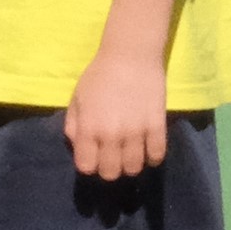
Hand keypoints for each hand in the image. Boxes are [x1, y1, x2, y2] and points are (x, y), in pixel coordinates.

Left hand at [65, 50, 170, 180]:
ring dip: (131, 165)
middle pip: (110, 173)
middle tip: (113, 156)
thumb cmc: (99, 76)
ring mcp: (136, 132)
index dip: (89, 164)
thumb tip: (81, 148)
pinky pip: (157, 154)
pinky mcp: (157, 126)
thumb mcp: (76, 99)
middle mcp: (111, 135)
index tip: (94, 155)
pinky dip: (153, 158)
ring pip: (134, 168)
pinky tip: (148, 149)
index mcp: (89, 128)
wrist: (131, 56)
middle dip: (109, 169)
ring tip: (131, 153)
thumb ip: (74, 126)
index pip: (87, 167)